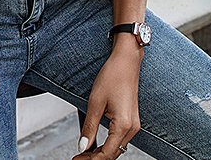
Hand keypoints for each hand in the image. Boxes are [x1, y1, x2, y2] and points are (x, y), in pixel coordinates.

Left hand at [72, 36, 143, 158]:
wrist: (126, 61)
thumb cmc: (113, 76)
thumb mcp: (96, 102)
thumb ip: (89, 127)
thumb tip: (82, 147)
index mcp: (124, 125)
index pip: (107, 154)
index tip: (76, 159)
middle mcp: (132, 128)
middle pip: (113, 154)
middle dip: (95, 158)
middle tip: (77, 158)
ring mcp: (134, 125)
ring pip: (117, 148)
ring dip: (101, 153)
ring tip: (84, 153)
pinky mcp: (132, 120)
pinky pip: (120, 140)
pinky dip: (108, 145)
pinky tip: (97, 144)